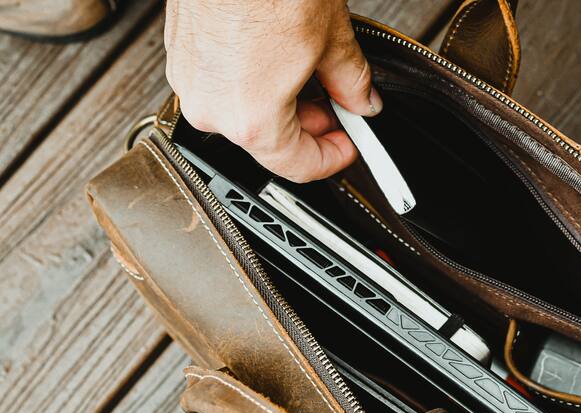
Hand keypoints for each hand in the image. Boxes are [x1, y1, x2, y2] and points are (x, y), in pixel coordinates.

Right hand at [164, 0, 379, 181]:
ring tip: (311, 70)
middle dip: (310, 126)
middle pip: (269, 140)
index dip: (333, 159)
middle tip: (339, 106)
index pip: (297, 166)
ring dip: (281, 102)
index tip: (348, 146)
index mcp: (251, 118)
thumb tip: (362, 102)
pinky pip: (222, 83)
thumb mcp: (332, 39)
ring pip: (244, 111)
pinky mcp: (180, 53)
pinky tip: (277, 54)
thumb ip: (351, 84)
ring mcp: (189, 80)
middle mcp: (211, 108)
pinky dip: (253, 79)